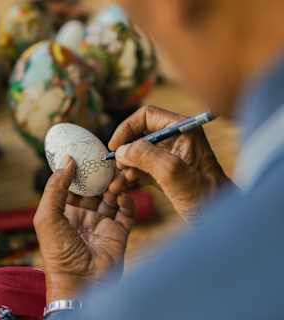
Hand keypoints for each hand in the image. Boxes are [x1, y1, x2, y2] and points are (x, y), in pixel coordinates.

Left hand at [34, 156, 133, 302]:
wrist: (81, 284)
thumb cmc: (59, 253)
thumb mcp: (47, 217)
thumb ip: (55, 188)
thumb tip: (68, 160)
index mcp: (66, 212)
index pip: (74, 185)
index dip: (80, 170)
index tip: (87, 153)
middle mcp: (85, 216)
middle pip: (96, 189)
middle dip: (102, 176)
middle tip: (109, 161)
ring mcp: (103, 223)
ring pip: (112, 197)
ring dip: (116, 186)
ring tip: (119, 177)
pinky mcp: (119, 232)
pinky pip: (126, 212)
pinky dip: (127, 201)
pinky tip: (123, 196)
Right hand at [109, 105, 230, 219]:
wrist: (220, 221)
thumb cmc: (205, 196)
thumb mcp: (173, 173)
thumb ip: (146, 156)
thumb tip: (121, 151)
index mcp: (182, 130)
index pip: (146, 116)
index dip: (127, 128)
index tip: (115, 147)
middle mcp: (176, 139)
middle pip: (140, 135)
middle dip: (125, 151)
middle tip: (117, 168)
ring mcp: (170, 157)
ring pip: (139, 154)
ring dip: (125, 167)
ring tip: (116, 184)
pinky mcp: (166, 173)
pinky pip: (143, 169)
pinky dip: (131, 177)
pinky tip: (123, 188)